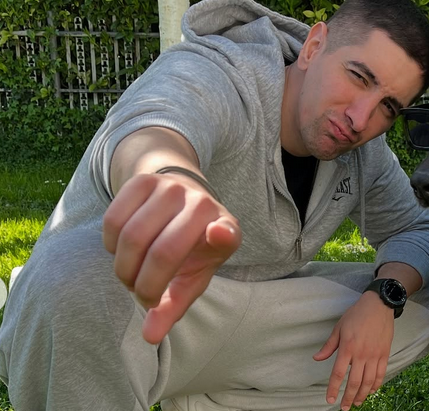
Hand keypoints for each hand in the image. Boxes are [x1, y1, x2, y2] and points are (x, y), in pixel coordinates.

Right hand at [102, 172, 240, 343]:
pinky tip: (123, 251)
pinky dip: (111, 246)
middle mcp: (202, 204)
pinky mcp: (143, 180)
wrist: (182, 196)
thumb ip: (174, 306)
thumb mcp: (193, 277)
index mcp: (225, 229)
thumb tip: (150, 337)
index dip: (222, 235)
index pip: (226, 233)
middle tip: (142, 295)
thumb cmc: (191, 247)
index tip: (219, 235)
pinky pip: (113, 221)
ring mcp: (172, 188)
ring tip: (131, 276)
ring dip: (124, 268)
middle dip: (143, 285)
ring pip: (131, 237)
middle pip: (161, 253)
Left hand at [313, 291, 393, 409]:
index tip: (330, 399)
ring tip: (356, 403)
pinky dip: (376, 385)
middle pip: (355, 382)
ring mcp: (375, 355)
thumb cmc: (356, 315)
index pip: (338, 373)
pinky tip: (371, 391)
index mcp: (347, 347)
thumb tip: (316, 358)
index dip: (333, 389)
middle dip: (348, 397)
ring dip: (362, 395)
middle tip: (343, 408)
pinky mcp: (385, 353)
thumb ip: (329, 346)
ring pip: (368, 381)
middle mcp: (362, 354)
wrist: (379, 305)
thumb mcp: (339, 328)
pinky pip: (381, 374)